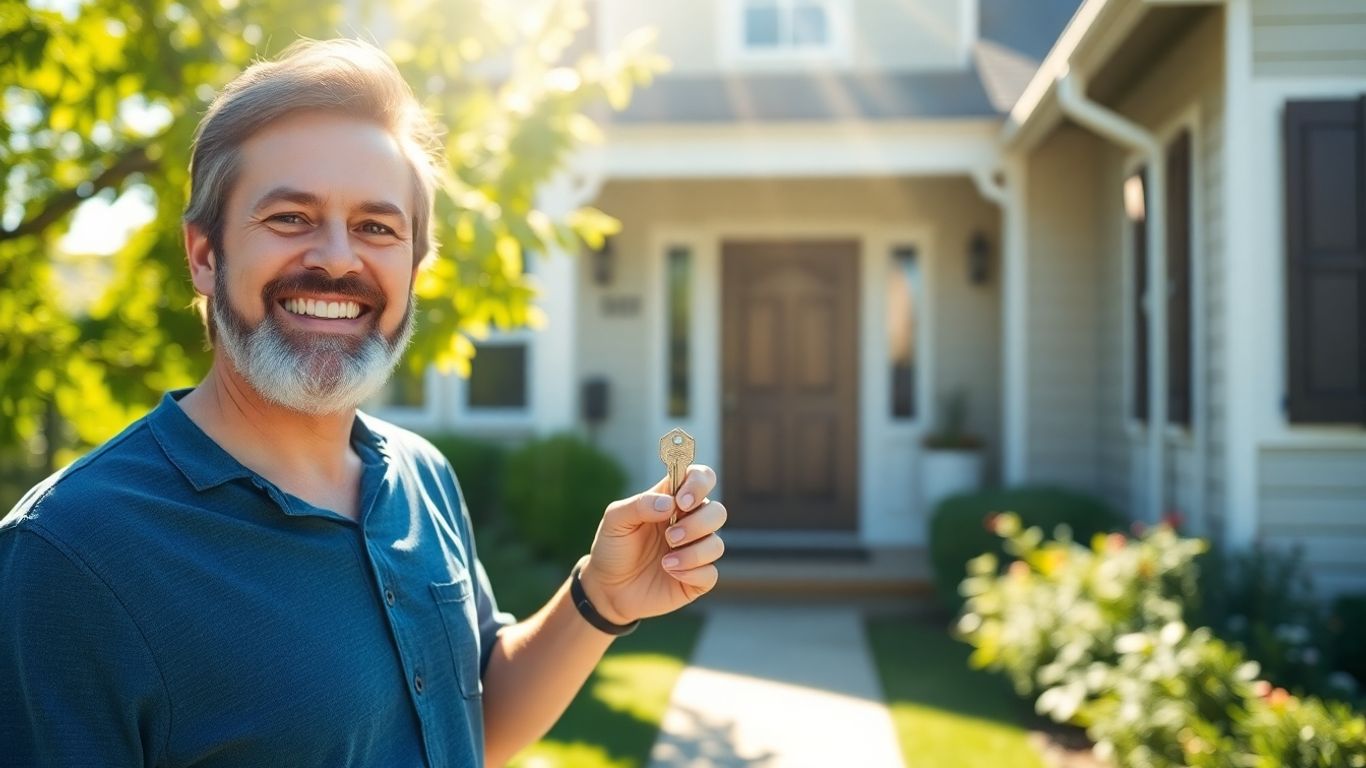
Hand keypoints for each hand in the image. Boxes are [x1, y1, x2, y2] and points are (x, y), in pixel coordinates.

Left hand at [578, 465, 726, 624]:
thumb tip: (669, 503)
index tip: (682, 501)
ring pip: (716, 544)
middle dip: (697, 524)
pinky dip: (692, 573)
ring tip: (665, 562)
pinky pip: (710, 573)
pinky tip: (671, 573)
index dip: (699, 483)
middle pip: (718, 512)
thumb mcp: (615, 520)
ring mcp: (695, 551)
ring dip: (693, 552)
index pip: (701, 478)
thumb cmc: (613, 548)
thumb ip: (640, 505)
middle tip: (669, 536)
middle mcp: (689, 523)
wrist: (607, 588)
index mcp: (673, 501)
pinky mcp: (696, 578)